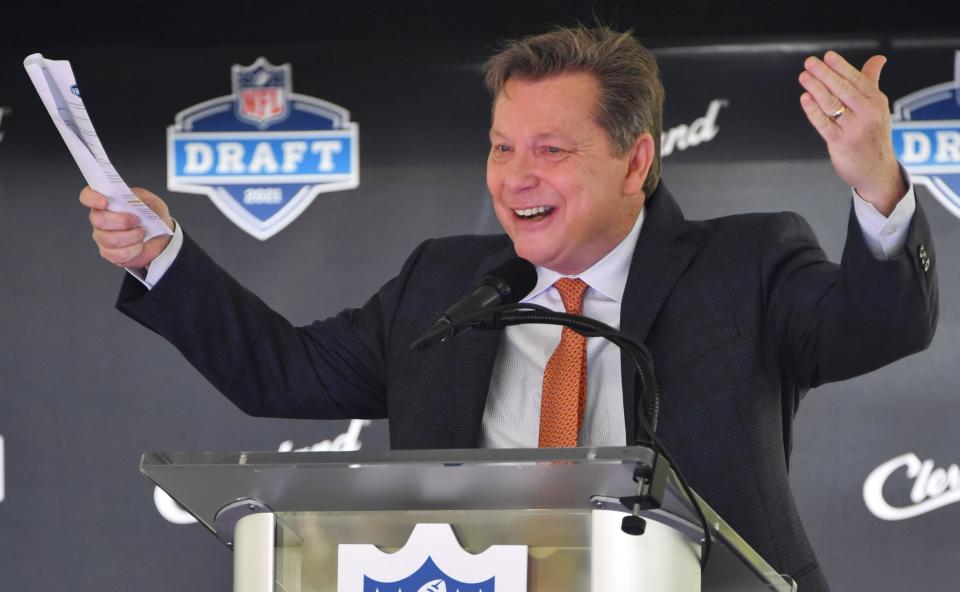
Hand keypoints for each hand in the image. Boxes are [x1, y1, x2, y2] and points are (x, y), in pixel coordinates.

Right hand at [79, 186, 173, 268]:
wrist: (162, 237)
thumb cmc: (153, 216)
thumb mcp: (151, 201)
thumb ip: (139, 196)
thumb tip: (129, 195)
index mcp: (106, 201)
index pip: (87, 196)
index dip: (92, 198)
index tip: (105, 202)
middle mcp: (100, 218)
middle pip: (98, 220)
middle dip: (121, 221)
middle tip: (136, 221)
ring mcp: (102, 236)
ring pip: (110, 239)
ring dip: (132, 236)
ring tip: (141, 232)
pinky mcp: (109, 253)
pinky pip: (118, 254)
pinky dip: (134, 250)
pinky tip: (139, 245)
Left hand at [799, 51, 904, 215]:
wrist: (877, 170)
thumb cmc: (874, 134)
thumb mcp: (878, 107)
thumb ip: (872, 82)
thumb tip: (878, 58)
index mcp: (876, 101)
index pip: (857, 79)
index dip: (841, 67)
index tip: (827, 56)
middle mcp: (867, 113)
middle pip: (843, 89)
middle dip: (825, 74)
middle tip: (809, 62)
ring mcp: (854, 128)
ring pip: (832, 104)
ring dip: (816, 89)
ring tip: (803, 77)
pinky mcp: (840, 143)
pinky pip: (824, 123)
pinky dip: (813, 110)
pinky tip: (805, 99)